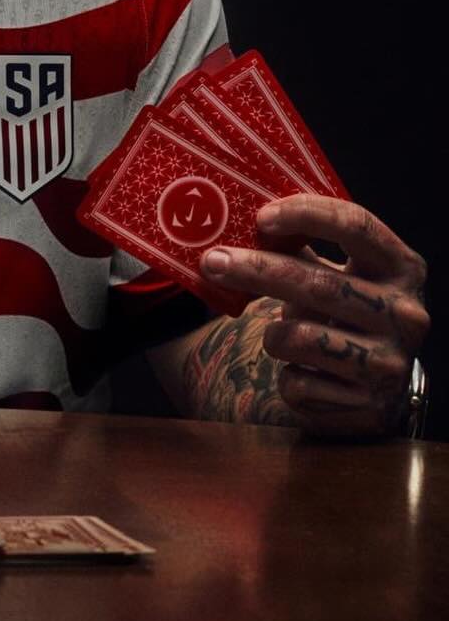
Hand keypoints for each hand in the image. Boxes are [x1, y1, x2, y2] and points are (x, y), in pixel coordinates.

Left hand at [201, 195, 428, 439]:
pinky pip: (299, 383)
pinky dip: (287, 374)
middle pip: (319, 284)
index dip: (307, 215)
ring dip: (273, 335)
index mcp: (402, 268)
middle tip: (212, 261)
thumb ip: (302, 250)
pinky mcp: (371, 405)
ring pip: (301, 337)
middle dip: (257, 269)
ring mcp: (392, 362)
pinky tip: (302, 372)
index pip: (358, 226)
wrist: (375, 388)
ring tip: (279, 334)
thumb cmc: (344, 315)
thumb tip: (236, 223)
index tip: (261, 217)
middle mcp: (407, 314)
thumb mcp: (336, 276)